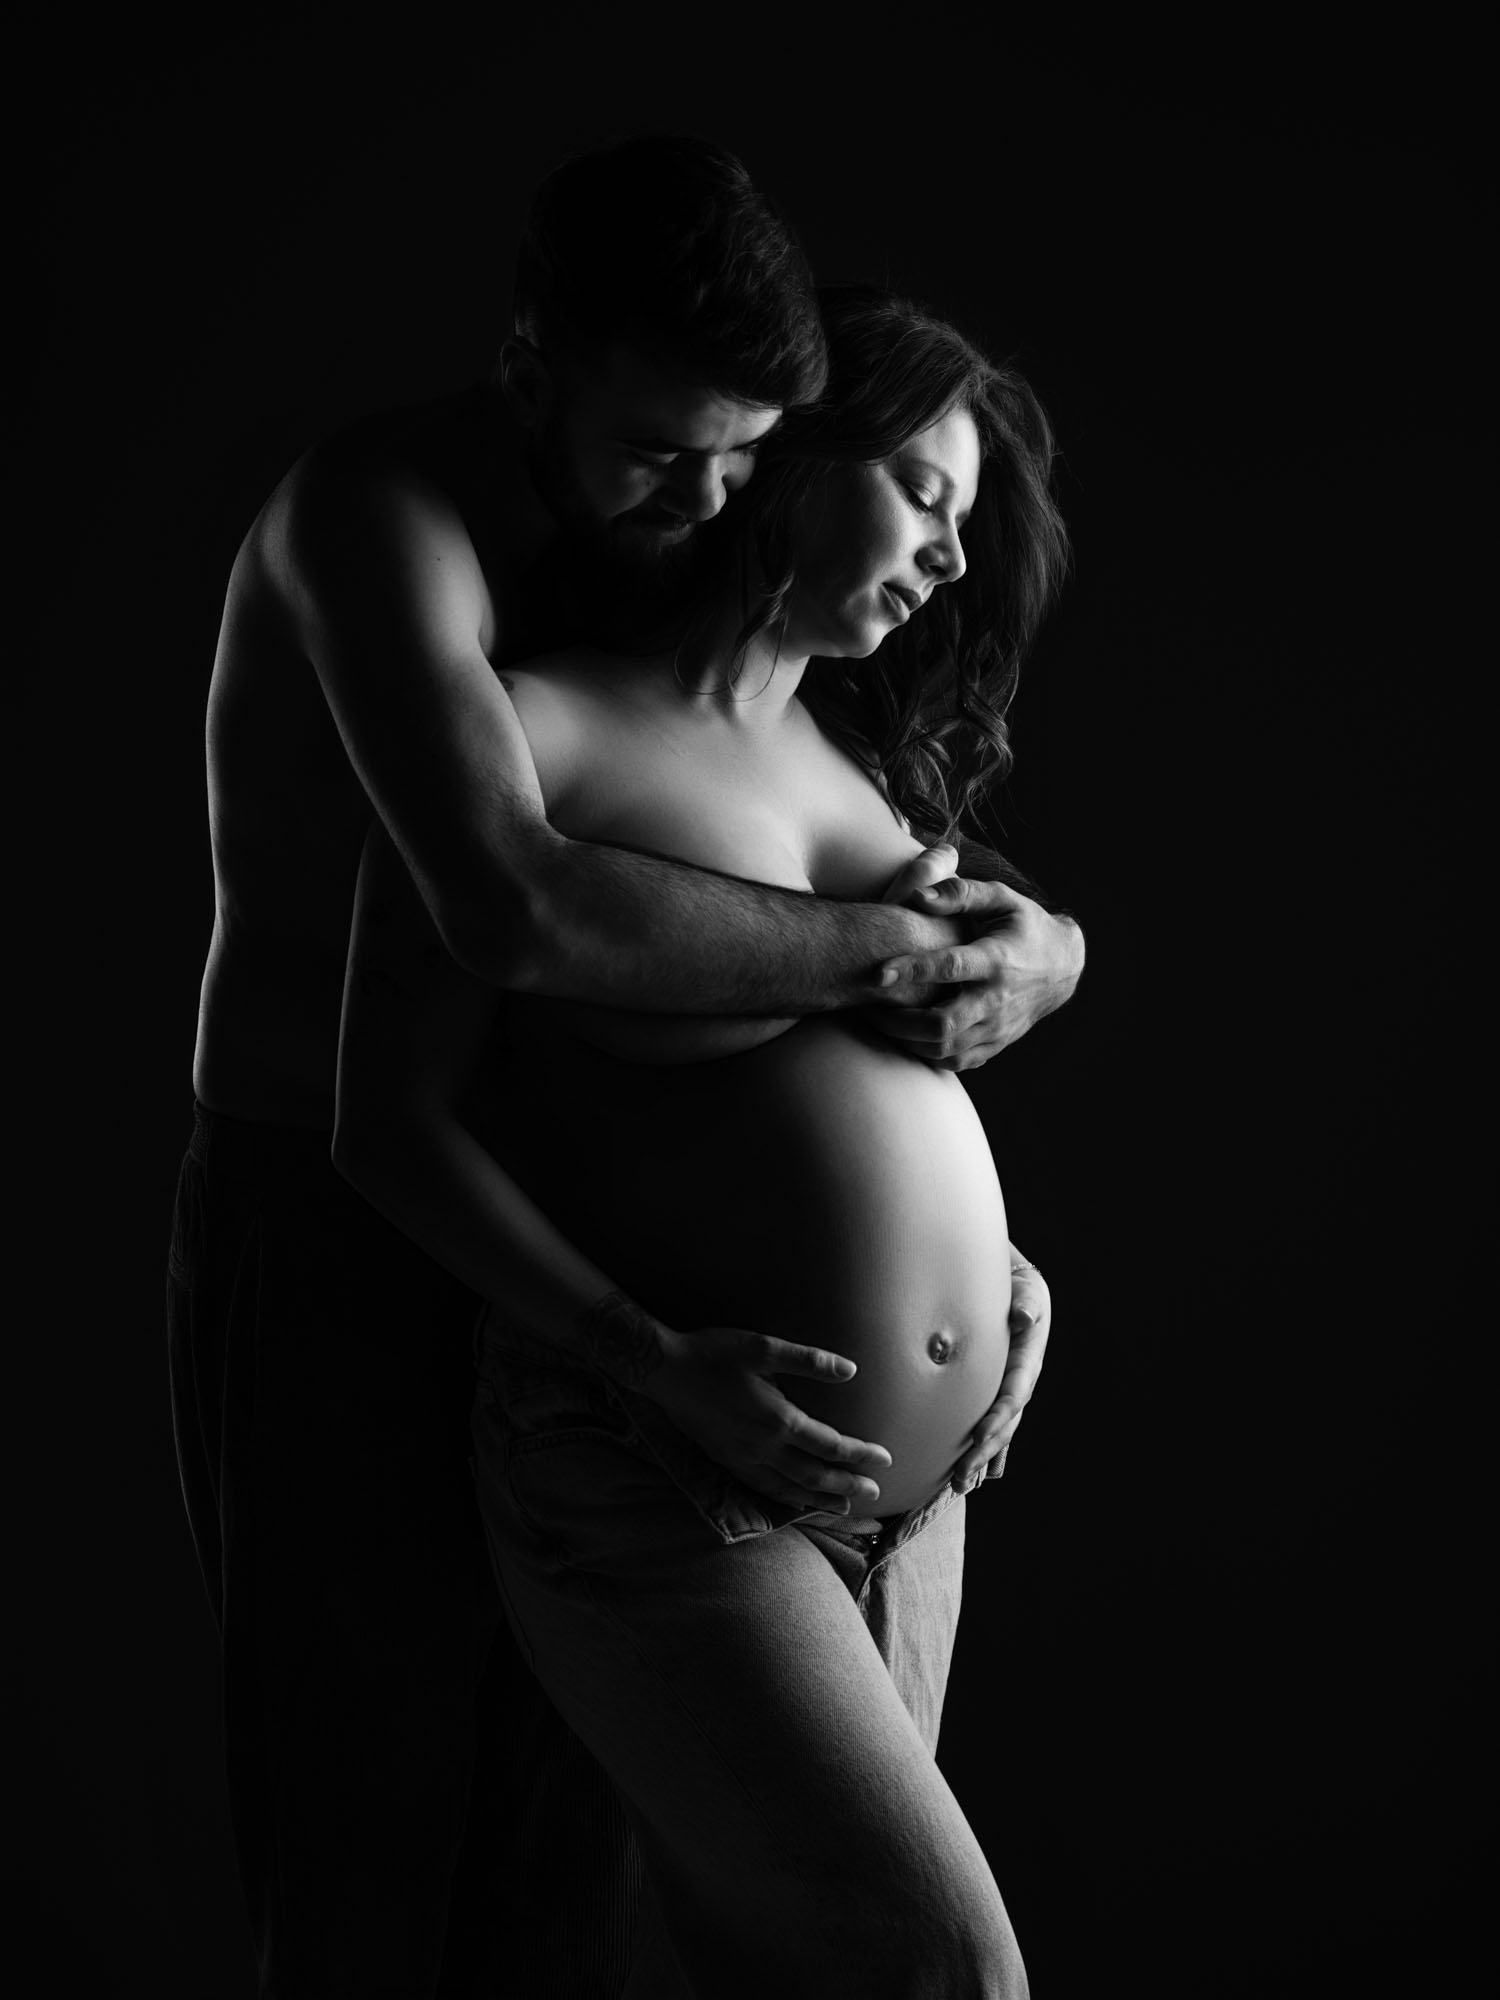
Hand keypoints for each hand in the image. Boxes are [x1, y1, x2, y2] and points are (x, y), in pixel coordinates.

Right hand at [644, 1325, 892, 1512]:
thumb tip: (851, 1371)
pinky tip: (795, 1501)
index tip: (885, 1459)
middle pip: (815, 1475)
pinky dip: (785, 1498)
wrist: (664, 1370)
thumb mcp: (764, 1347)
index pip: (830, 1445)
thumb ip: (809, 1360)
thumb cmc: (715, 1352)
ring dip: (820, 1499)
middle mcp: (763, 1447)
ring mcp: (742, 1458)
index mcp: (777, 1419)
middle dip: (847, 1485)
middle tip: (874, 1492)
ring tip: (844, 1506)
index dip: (860, 1453)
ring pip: (789, 1489)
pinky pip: (763, 1488)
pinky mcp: (726, 1460)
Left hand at [874, 879, 1083, 1070]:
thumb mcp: (1002, 898)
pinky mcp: (995, 1044)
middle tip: (866, 1007)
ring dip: (904, 1039)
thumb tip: (917, 895)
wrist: (1063, 967)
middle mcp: (998, 1000)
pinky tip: (903, 1035)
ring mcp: (997, 1027)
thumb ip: (960, 893)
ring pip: (944, 1048)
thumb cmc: (1023, 925)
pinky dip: (924, 1053)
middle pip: (943, 1024)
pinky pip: (954, 1061)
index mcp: (997, 960)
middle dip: (898, 1021)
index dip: (913, 970)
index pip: (952, 968)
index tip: (877, 972)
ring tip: (876, 1020)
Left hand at [948, 1262, 1051, 1491]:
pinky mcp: (999, 1396)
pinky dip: (985, 1453)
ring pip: (996, 1433)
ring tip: (958, 1485)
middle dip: (982, 1452)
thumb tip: (1023, 1317)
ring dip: (979, 1460)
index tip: (977, 1436)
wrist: (1022, 1294)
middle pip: (1002, 1426)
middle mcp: (1021, 1385)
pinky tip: (974, 1476)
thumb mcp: (1027, 1293)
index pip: (1012, 1396)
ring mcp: (1010, 1394)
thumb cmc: (1021, 1291)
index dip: (997, 1418)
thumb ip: (1025, 1305)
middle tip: (959, 1478)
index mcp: (1027, 1364)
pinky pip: (992, 1428)